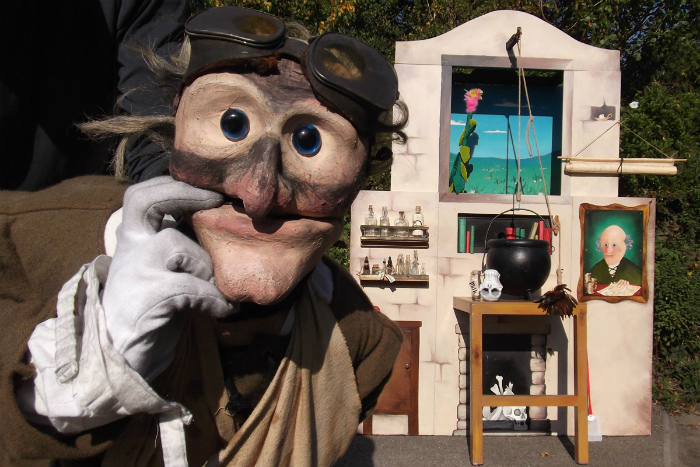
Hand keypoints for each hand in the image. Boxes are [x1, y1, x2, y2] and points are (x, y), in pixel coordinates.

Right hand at [102, 176, 235, 379]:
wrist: (124, 358)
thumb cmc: (154, 309)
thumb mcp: (164, 269)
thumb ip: (179, 243)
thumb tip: (220, 220)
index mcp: (133, 238)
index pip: (142, 195)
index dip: (174, 185)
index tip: (209, 189)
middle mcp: (129, 248)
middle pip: (145, 201)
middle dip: (184, 194)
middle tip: (216, 200)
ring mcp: (134, 270)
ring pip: (180, 247)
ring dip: (207, 270)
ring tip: (218, 292)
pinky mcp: (147, 296)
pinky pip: (193, 287)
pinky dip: (214, 300)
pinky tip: (224, 310)